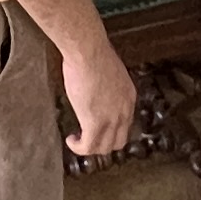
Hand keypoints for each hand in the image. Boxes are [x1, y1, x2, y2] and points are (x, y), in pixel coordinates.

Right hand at [59, 37, 137, 158]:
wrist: (88, 51)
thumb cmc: (93, 53)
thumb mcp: (108, 71)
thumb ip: (106, 84)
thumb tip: (96, 86)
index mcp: (128, 97)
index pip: (125, 123)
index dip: (111, 129)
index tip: (98, 127)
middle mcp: (124, 110)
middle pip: (118, 140)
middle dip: (103, 143)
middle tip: (88, 139)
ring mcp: (111, 119)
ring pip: (104, 147)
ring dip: (90, 147)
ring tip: (78, 141)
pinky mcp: (95, 123)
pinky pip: (89, 146)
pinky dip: (79, 148)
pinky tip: (71, 140)